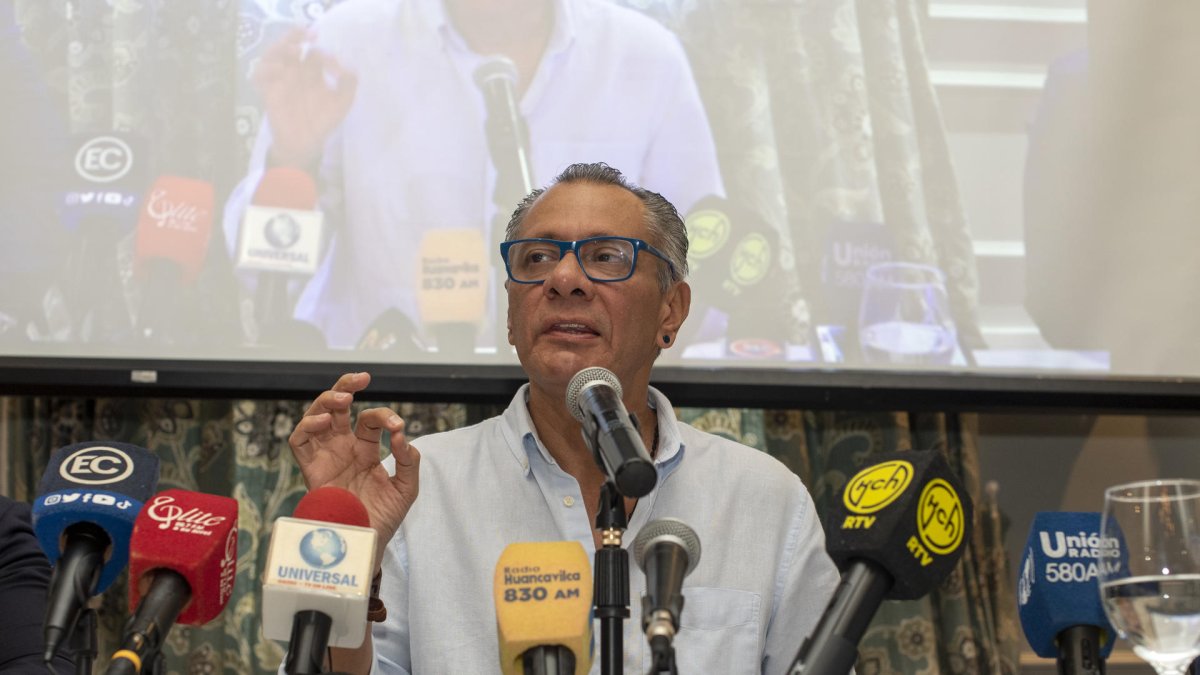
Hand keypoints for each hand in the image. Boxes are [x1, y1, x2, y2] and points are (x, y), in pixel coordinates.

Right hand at [252, 28, 357, 167]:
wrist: (307, 142)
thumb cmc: (324, 119)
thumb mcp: (343, 101)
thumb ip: (349, 81)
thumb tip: (342, 64)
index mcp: (311, 70)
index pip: (313, 50)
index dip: (321, 49)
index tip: (332, 62)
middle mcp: (293, 71)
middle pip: (289, 43)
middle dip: (296, 34)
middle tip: (308, 34)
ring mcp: (279, 80)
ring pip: (271, 54)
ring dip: (281, 47)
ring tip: (295, 51)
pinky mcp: (268, 92)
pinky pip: (258, 75)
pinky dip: (265, 69)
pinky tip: (279, 71)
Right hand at [289, 372, 418, 569]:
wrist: (365, 547)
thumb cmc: (383, 520)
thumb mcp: (406, 488)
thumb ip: (408, 460)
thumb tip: (400, 435)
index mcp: (364, 450)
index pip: (369, 421)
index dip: (384, 417)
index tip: (397, 426)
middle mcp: (342, 450)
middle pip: (336, 408)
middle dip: (345, 386)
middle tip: (361, 378)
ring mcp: (325, 458)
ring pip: (315, 417)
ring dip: (326, 401)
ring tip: (343, 398)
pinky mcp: (311, 471)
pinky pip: (299, 442)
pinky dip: (307, 426)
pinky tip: (324, 421)